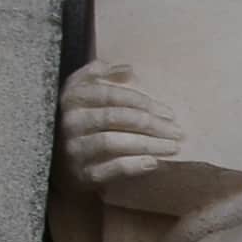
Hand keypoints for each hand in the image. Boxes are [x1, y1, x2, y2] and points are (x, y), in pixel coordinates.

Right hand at [59, 61, 182, 193]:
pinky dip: (133, 165)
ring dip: (147, 144)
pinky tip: (153, 162)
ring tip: (172, 147)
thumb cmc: (83, 125)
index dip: (141, 101)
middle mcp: (70, 122)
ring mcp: (74, 149)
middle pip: (115, 117)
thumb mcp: (84, 94)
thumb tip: (127, 68)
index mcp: (73, 99)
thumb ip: (100, 76)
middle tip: (177, 131)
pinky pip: (109, 168)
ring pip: (112, 142)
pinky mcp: (82, 173)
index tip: (168, 112)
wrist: (64, 167)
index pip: (110, 95)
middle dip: (150, 123)